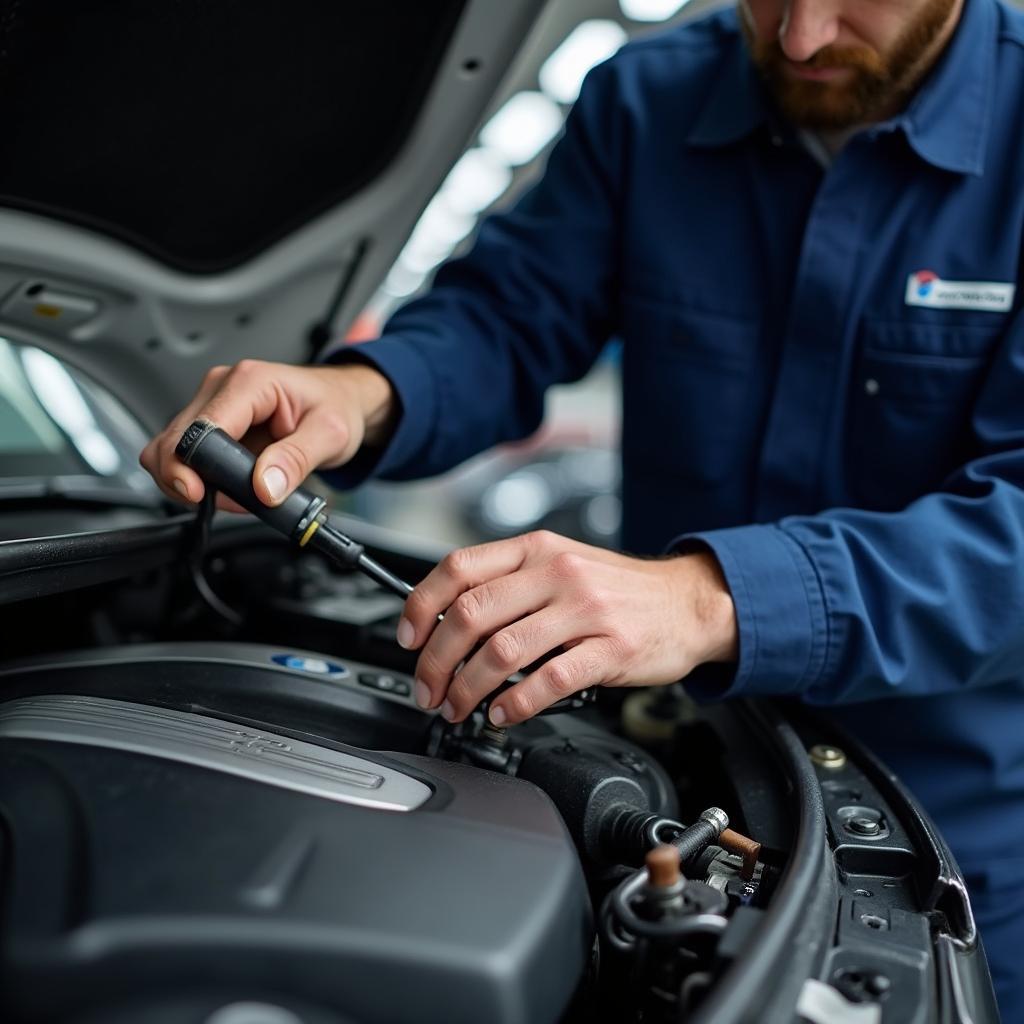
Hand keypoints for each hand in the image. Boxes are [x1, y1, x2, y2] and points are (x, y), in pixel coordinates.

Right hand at [140, 359, 395, 508]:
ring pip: (173, 450)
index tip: (199, 493)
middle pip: (176, 439)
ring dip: (194, 482)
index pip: (203, 426)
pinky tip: (230, 489)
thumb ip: (297, 460)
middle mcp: (223, 387)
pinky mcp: (212, 425)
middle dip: (191, 478)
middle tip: (228, 502)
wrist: (342, 401)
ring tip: (236, 496)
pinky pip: (189, 458)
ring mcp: (213, 405)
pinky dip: (202, 480)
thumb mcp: (330, 434)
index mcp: (251, 382)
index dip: (194, 463)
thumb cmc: (336, 406)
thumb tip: (265, 486)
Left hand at [399, 530, 737, 725]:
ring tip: (458, 707)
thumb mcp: (561, 565)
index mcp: (535, 550)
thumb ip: (510, 584)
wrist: (688, 601)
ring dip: (467, 689)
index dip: (420, 605)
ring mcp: (585, 609)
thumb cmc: (618, 590)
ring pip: (502, 651)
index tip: (408, 638)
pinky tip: (503, 715)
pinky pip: (549, 680)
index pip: (458, 568)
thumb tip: (446, 617)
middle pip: (470, 614)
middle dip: (435, 661)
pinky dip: (515, 704)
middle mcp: (556, 573)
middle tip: (426, 688)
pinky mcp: (610, 648)